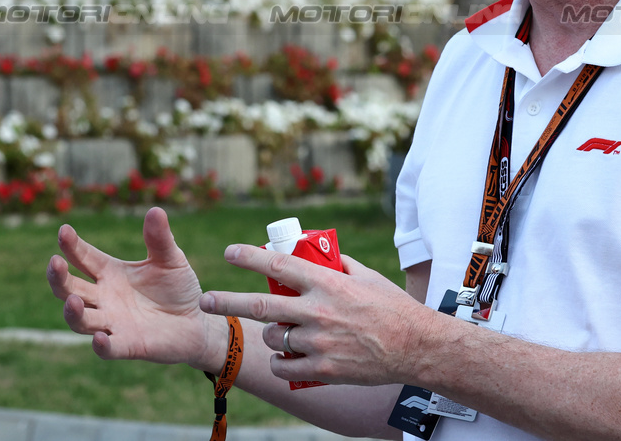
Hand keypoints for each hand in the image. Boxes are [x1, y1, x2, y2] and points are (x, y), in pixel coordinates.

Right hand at [47, 207, 224, 367]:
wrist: (197, 322)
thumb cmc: (178, 288)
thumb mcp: (170, 259)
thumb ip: (159, 239)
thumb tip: (155, 210)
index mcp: (110, 273)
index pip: (84, 258)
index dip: (72, 246)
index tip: (64, 231)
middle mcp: (104, 298)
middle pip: (69, 290)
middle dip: (59, 278)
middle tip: (55, 263)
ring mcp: (113, 323)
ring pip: (81, 321)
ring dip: (73, 312)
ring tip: (73, 300)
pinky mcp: (129, 345)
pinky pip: (109, 348)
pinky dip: (101, 346)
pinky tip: (99, 338)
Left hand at [200, 245, 433, 387]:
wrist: (415, 346)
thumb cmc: (391, 306)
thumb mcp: (365, 275)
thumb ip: (335, 264)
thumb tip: (312, 252)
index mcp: (326, 283)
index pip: (278, 264)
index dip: (249, 257)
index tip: (229, 253)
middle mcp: (317, 311)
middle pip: (260, 304)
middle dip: (226, 301)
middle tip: (205, 301)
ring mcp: (318, 341)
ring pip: (272, 337)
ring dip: (268, 335)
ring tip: (277, 333)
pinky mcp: (323, 368)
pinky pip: (285, 366)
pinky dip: (281, 361)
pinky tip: (286, 357)